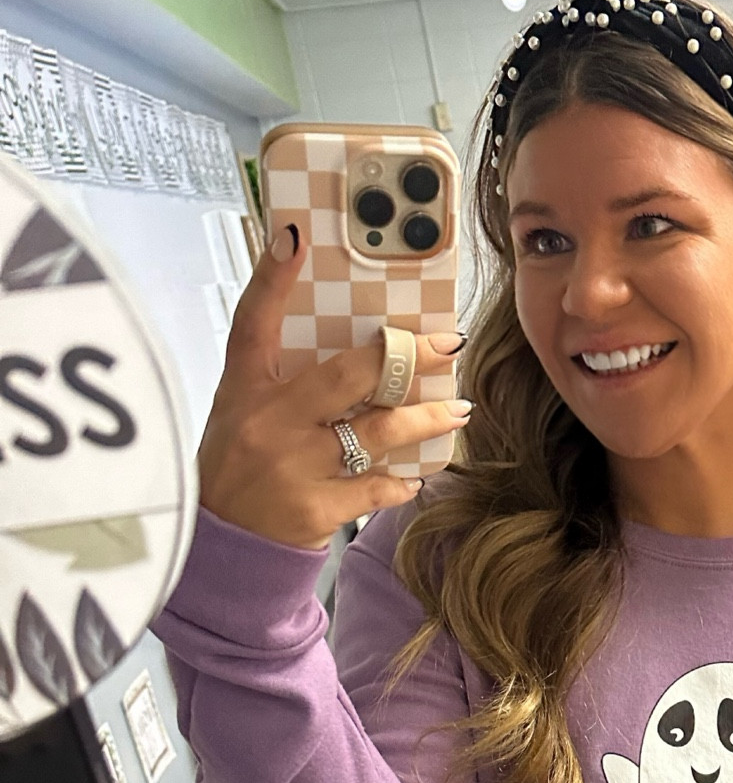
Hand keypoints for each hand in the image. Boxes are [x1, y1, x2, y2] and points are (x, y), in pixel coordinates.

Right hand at [196, 225, 472, 550]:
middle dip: (403, 359)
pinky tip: (416, 476)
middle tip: (447, 345)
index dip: (272, 277)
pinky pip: (375, 488)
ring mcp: (293, 466)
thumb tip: (359, 352)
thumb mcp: (243, 410)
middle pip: (345, 376)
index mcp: (245, 387)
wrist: (224, 546)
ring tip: (458, 412)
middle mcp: (268, 420)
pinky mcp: (314, 509)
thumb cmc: (239, 467)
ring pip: (376, 432)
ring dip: (426, 420)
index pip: (254, 321)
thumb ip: (288, 378)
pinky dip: (400, 482)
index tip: (295, 235)